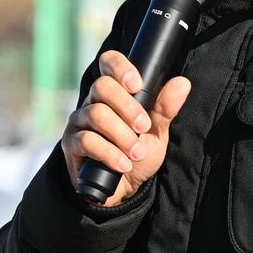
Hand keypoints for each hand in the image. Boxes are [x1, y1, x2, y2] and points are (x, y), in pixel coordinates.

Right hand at [62, 50, 190, 207]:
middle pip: (102, 86)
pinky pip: (86, 140)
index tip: (137, 85)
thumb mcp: (156, 132)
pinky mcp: (71, 143)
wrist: (123, 189)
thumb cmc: (137, 154)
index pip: (109, 63)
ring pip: (96, 114)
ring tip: (136, 152)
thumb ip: (165, 109)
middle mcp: (93, 101)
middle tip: (143, 128)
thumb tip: (182, 83)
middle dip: (128, 108)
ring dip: (121, 134)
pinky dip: (109, 153)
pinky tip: (123, 164)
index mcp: (113, 93)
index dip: (120, 67)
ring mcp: (79, 121)